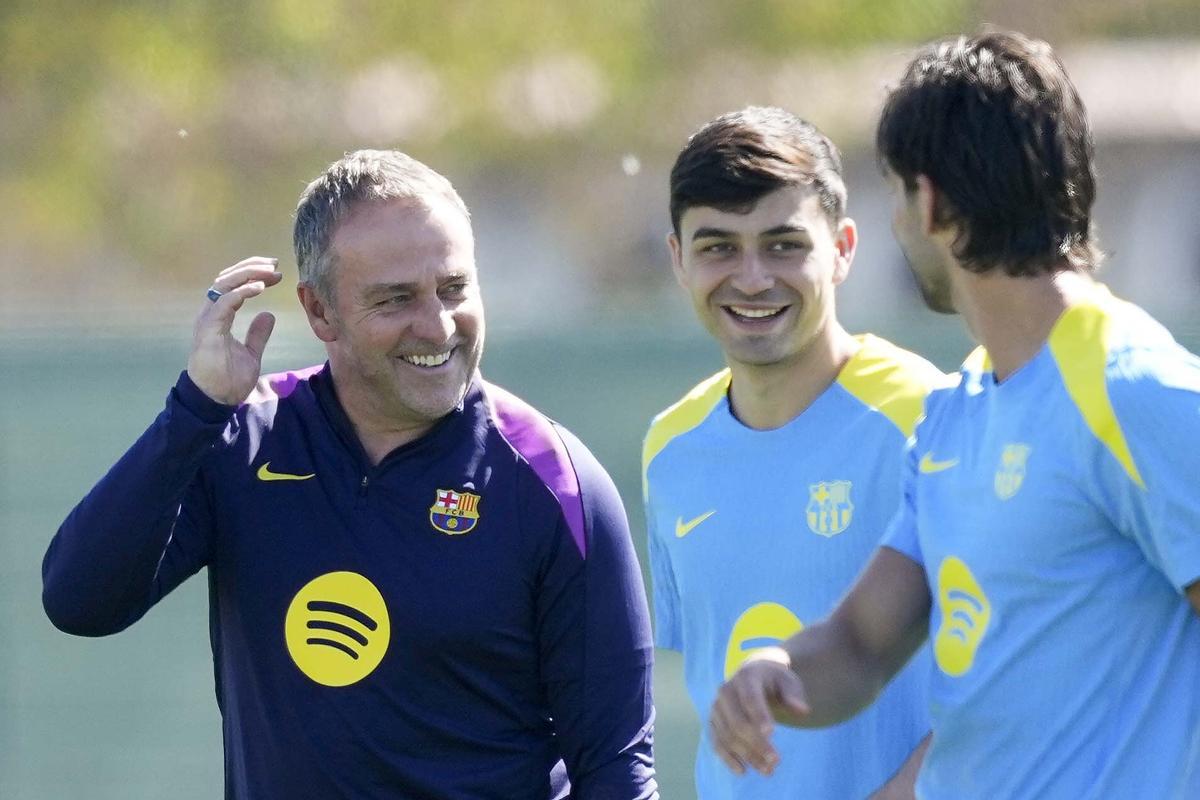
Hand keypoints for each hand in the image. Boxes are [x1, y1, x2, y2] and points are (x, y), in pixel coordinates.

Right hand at [187, 257, 282, 404]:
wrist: (215, 400)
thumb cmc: (228, 379)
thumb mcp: (251, 353)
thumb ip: (257, 334)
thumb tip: (268, 316)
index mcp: (219, 317)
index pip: (233, 286)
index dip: (253, 275)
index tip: (275, 273)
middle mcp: (210, 314)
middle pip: (227, 279)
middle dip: (251, 267)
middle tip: (274, 264)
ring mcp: (207, 320)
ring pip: (224, 285)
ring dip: (247, 275)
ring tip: (269, 272)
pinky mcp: (208, 329)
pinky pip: (224, 303)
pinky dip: (241, 292)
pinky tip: (259, 287)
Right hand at [709, 647, 809, 776]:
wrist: (753, 676)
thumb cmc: (775, 681)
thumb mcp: (788, 682)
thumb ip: (793, 695)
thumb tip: (802, 710)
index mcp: (746, 676)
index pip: (750, 698)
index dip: (759, 715)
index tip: (772, 733)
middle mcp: (726, 691)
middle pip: (738, 721)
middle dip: (756, 743)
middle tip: (776, 761)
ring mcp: (717, 708)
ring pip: (728, 736)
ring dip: (747, 755)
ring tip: (768, 770)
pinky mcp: (713, 722)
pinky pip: (716, 742)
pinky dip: (727, 758)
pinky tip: (743, 771)